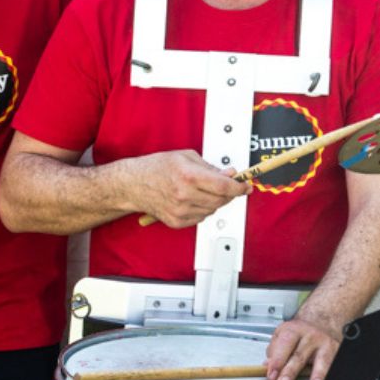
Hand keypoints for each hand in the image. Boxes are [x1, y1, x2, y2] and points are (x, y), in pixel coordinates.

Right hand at [122, 150, 247, 228]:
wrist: (133, 184)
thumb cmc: (157, 168)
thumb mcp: (186, 157)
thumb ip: (211, 167)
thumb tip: (230, 175)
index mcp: (189, 176)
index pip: (223, 186)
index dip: (239, 187)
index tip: (246, 186)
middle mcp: (185, 195)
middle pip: (221, 199)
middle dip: (229, 192)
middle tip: (229, 185)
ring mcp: (181, 210)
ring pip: (213, 209)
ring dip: (216, 200)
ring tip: (204, 189)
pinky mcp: (177, 221)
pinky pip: (202, 217)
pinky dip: (204, 208)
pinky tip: (194, 199)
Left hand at [264, 311, 343, 379]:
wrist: (321, 322)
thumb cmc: (299, 334)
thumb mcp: (282, 335)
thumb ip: (274, 351)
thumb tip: (268, 367)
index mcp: (294, 330)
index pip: (284, 345)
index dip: (277, 361)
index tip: (271, 376)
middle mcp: (310, 336)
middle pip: (299, 355)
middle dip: (290, 372)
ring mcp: (325, 344)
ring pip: (321, 360)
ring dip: (317, 375)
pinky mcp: (336, 351)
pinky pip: (332, 365)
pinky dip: (328, 376)